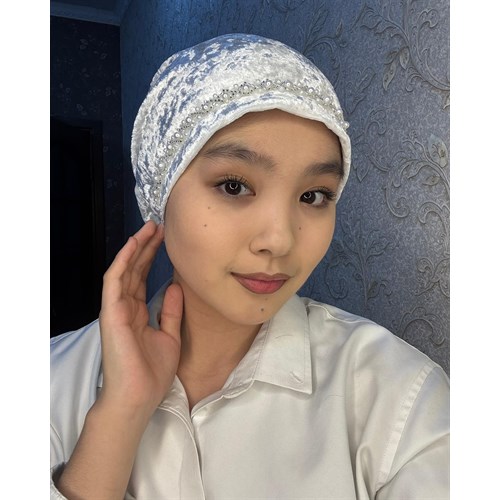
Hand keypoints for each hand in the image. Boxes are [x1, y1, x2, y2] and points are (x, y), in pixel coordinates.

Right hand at [98, 220, 182, 416]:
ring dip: (136, 248)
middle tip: (159, 226)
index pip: (143, 278)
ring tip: (149, 228)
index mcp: (138, 313)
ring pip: (125, 270)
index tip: (165, 240)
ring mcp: (117, 309)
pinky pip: (115, 281)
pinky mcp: (111, 313)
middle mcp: (126, 307)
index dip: (152, 258)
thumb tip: (174, 287)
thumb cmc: (152, 372)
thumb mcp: (170, 336)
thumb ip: (171, 311)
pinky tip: (133, 245)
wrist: (139, 397)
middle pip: (134, 270)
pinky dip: (123, 261)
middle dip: (146, 247)